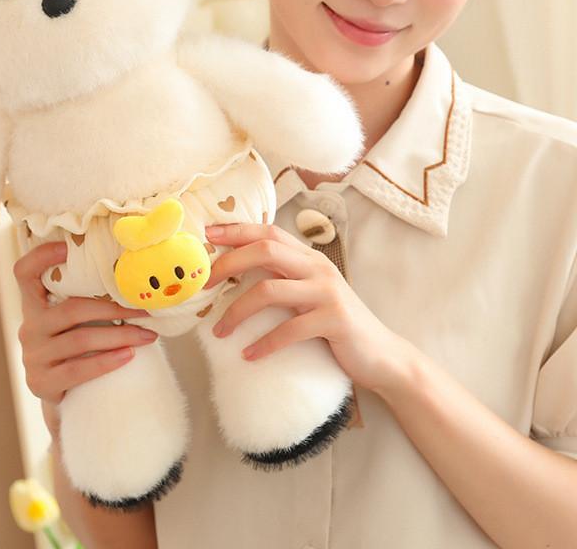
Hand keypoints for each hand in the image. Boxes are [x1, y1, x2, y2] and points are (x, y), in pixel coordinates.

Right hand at [13, 242, 157, 420]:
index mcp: (34, 304)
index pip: (24, 273)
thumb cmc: (75, 347)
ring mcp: (33, 356)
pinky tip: (129, 356)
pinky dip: (106, 361)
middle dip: (114, 309)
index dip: (41, 257)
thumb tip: (134, 278)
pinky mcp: (42, 382)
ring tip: (147, 335)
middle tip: (145, 311)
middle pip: (72, 310)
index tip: (67, 248)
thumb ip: (84, 298)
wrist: (63, 395)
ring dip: (119, 336)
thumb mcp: (71, 321)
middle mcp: (29, 327)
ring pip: (80, 340)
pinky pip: (77, 369)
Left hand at [204, 223, 414, 395]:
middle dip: (228, 263)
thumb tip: (236, 274)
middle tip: (203, 284)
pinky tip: (249, 355)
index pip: (268, 232)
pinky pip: (288, 330)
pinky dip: (264, 343)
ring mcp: (327, 293)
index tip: (207, 236)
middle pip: (265, 251)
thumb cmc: (336, 325)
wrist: (382, 355)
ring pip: (269, 290)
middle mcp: (318, 268)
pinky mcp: (333, 321)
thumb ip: (284, 278)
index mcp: (309, 258)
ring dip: (237, 312)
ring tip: (219, 332)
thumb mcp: (310, 293)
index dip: (236, 231)